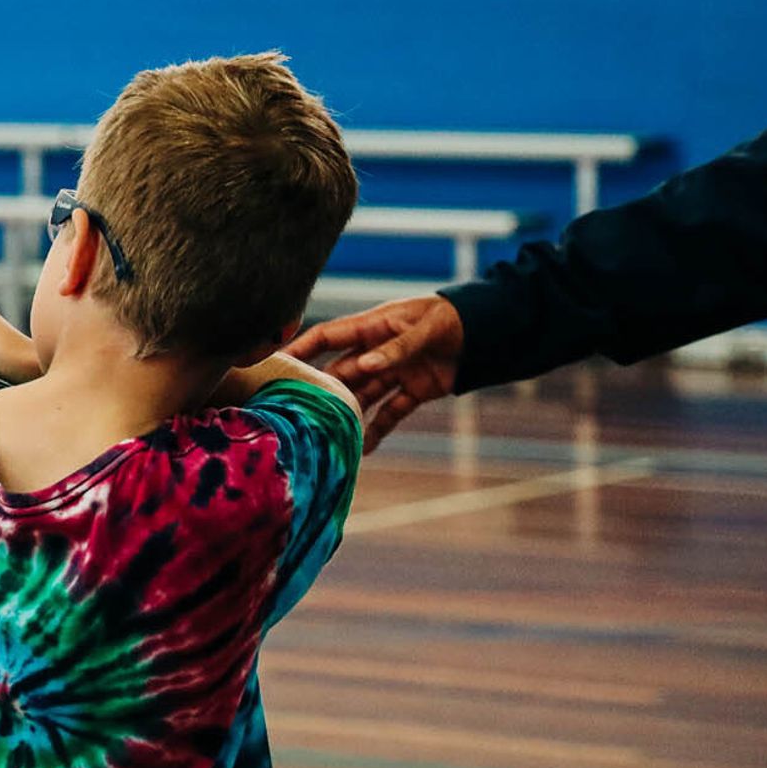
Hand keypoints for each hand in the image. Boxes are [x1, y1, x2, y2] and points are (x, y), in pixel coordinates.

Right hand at [281, 295, 463, 451]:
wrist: (492, 332)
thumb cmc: (453, 319)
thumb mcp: (425, 329)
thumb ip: (395, 348)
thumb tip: (365, 366)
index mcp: (374, 327)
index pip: (327, 337)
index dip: (300, 349)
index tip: (274, 362)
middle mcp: (377, 351)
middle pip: (340, 372)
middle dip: (320, 390)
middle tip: (297, 410)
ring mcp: (394, 371)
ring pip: (362, 394)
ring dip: (347, 414)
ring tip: (328, 435)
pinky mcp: (413, 390)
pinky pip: (390, 412)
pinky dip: (377, 429)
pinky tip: (362, 448)